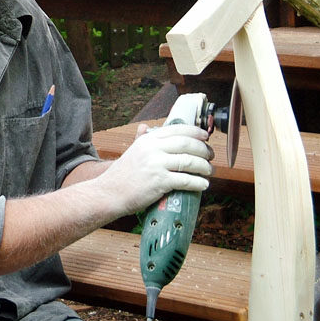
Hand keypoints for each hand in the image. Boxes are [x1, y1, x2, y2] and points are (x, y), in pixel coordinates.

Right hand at [96, 123, 213, 216]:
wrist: (109, 193)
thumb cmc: (122, 175)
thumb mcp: (132, 151)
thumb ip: (141, 139)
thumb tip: (146, 127)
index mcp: (147, 139)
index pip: (178, 129)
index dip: (196, 132)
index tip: (206, 137)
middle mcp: (152, 149)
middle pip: (187, 144)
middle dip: (204, 150)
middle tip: (211, 155)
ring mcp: (156, 165)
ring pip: (189, 162)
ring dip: (204, 167)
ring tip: (209, 171)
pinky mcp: (159, 182)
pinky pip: (186, 180)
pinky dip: (198, 183)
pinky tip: (203, 184)